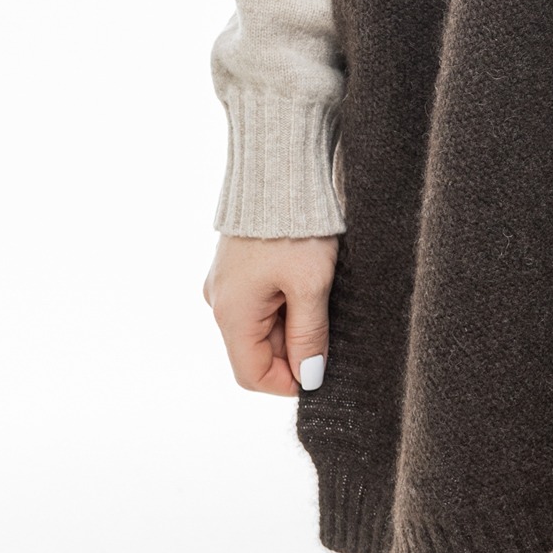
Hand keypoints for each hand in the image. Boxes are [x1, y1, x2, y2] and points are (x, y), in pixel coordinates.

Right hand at [203, 232, 338, 396]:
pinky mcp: (239, 267)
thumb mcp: (311, 285)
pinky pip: (261, 302)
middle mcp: (221, 303)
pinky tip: (310, 284)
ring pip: (262, 327)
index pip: (252, 375)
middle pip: (257, 351)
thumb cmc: (295, 226)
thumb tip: (309, 378)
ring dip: (292, 325)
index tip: (322, 371)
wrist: (278, 169)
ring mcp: (228, 284)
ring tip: (323, 299)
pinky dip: (286, 304)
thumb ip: (309, 336)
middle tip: (331, 331)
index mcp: (232, 314)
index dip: (288, 382)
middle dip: (294, 351)